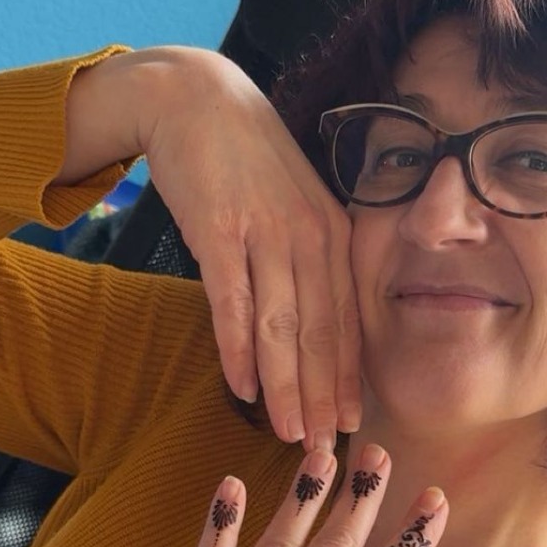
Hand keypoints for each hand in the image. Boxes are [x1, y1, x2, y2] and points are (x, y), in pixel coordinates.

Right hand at [141, 48, 362, 450]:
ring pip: (281, 326)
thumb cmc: (243, 159)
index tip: (354, 425)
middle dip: (325, 396)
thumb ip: (305, 257)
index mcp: (332, 233)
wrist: (193, 98)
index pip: (346, 318)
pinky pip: (233, 301)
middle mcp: (307, 235)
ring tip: (291, 434)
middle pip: (320, 331)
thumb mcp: (291, 205)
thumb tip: (310, 324)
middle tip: (328, 449)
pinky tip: (244, 388)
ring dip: (287, 386)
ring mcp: (264, 232)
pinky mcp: (219, 229)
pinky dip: (238, 349)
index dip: (350, 376)